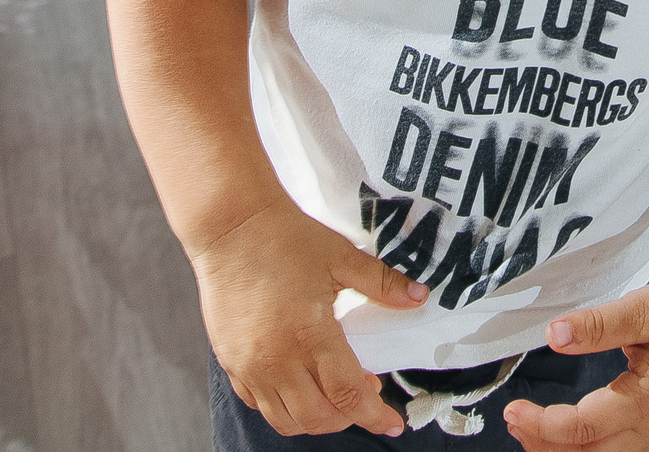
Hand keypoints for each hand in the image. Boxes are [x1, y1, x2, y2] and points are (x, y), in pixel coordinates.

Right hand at [196, 200, 427, 437]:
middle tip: (365, 391)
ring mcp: (250, 365)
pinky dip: (284, 406)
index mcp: (310, 334)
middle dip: (348, 416)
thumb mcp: (341, 257)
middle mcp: (277, 359)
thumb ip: (382, 283)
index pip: (348, 395)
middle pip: (319, 418)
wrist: (230, 225)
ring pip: (286, 420)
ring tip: (332, 391)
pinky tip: (299, 383)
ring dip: (315, 417)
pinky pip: (259, 404)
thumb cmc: (284, 238)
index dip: (375, 415)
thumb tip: (418, 297)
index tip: (393, 423)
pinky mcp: (230, 363)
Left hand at [502, 272, 648, 451]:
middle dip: (545, 445)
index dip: (542, 423)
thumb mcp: (644, 307)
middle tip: (514, 420)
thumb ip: (597, 324)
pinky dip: (590, 449)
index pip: (582, 428)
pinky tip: (570, 437)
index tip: (512, 408)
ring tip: (532, 430)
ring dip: (566, 451)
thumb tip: (554, 335)